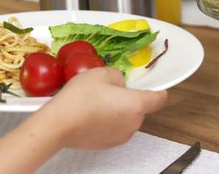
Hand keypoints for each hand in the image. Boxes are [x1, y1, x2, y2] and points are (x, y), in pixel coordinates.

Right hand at [46, 67, 167, 148]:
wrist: (59, 125)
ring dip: (119, 111)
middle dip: (129, 98)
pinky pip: (115, 129)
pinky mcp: (108, 144)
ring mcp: (121, 136)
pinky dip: (109, 122)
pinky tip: (92, 115)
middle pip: (140, 108)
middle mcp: (133, 123)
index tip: (155, 86)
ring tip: (97, 102)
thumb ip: (118, 76)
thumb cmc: (80, 98)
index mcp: (136, 104)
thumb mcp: (101, 73)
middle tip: (110, 90)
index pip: (159, 99)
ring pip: (127, 119)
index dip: (159, 91)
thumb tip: (120, 83)